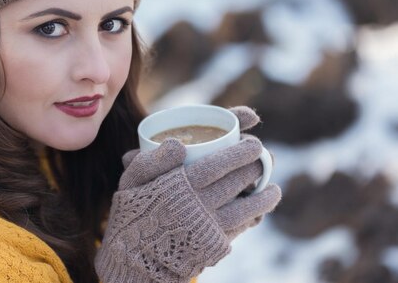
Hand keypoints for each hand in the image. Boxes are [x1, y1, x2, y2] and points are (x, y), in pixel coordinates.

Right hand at [95, 107, 280, 282]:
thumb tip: (177, 144)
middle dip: (256, 165)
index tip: (253, 142)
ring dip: (264, 194)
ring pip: (248, 207)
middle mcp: (199, 207)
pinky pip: (242, 227)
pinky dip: (254, 216)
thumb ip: (149, 161)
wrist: (134, 261)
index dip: (239, 152)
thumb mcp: (130, 183)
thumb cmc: (133, 214)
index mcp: (178, 187)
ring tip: (272, 186)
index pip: (217, 164)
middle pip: (238, 182)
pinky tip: (259, 210)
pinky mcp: (216, 246)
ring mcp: (210, 228)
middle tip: (264, 155)